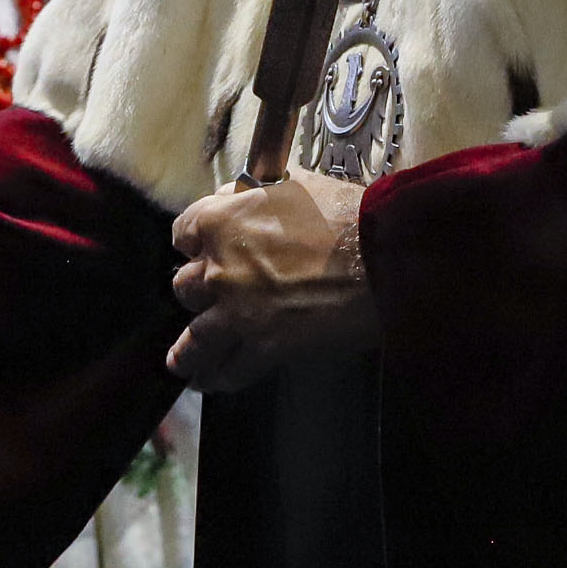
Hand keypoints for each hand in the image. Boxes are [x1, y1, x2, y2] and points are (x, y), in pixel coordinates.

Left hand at [164, 168, 375, 391]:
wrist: (384, 255)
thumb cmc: (348, 217)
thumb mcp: (292, 187)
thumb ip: (252, 196)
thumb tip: (236, 198)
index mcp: (222, 221)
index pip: (183, 232)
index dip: (192, 243)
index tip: (195, 252)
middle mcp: (220, 267)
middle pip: (186, 286)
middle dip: (197, 293)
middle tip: (206, 301)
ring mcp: (239, 311)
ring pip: (197, 337)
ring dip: (188, 351)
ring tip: (182, 362)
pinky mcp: (266, 346)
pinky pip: (231, 369)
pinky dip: (219, 378)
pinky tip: (213, 380)